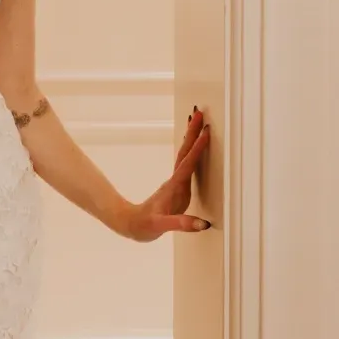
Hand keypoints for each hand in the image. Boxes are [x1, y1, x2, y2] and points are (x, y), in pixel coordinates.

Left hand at [123, 107, 211, 241]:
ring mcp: (175, 183)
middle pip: (185, 152)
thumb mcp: (160, 226)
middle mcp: (175, 181)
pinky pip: (186, 165)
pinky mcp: (176, 188)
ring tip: (199, 122)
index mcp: (174, 187)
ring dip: (192, 139)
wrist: (132, 225)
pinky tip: (196, 149)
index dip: (198, 148)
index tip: (206, 131)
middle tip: (199, 112)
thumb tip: (203, 224)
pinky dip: (192, 153)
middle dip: (192, 132)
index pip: (188, 163)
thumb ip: (181, 224)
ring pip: (185, 156)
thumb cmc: (144, 225)